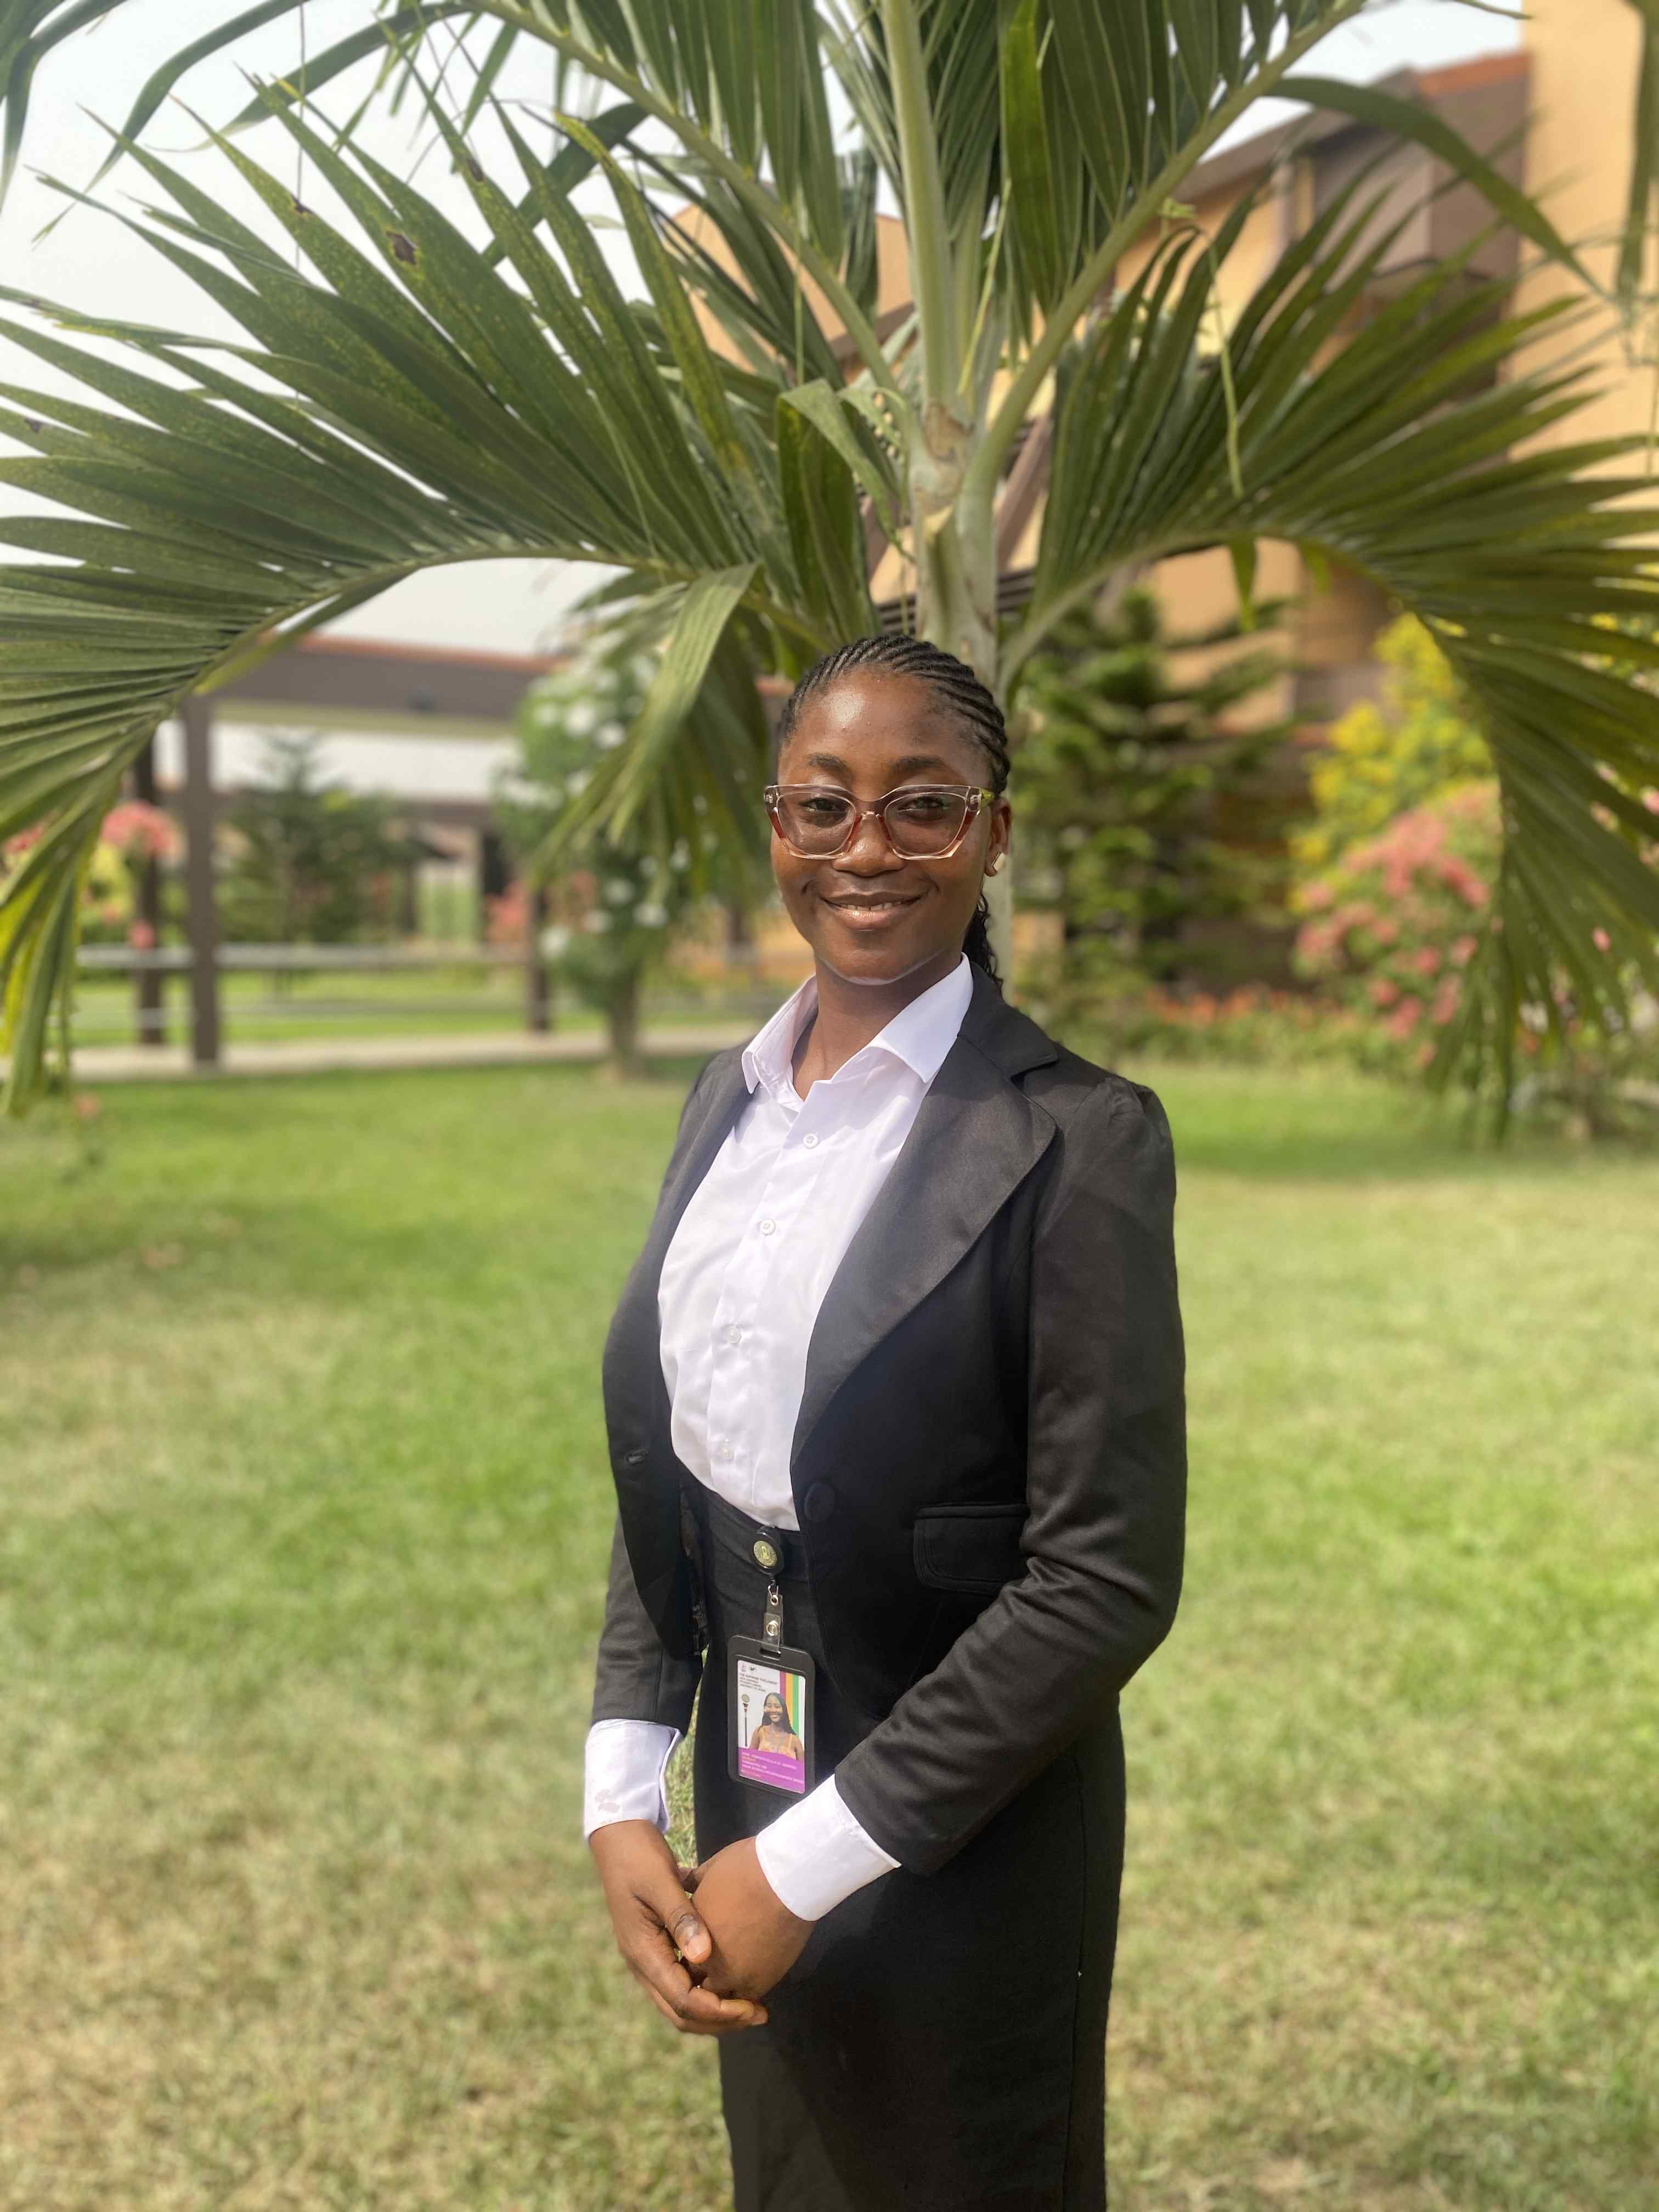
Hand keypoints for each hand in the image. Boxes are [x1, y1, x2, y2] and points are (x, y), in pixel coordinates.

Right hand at [589, 1820, 768, 2036]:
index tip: (753, 2007)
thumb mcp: (661, 1882)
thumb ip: (682, 1918)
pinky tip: (733, 1977)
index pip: (682, 2000)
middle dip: (720, 2020)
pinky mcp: (658, 1946)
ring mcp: (648, 1957)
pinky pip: (683, 1981)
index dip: (718, 2010)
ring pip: (681, 2001)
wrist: (619, 1839)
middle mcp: (643, 1963)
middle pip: (680, 2013)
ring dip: (715, 2008)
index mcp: (642, 1952)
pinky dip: (707, 1987)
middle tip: (759, 2014)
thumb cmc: (639, 1857)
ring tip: (751, 2004)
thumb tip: (704, 1958)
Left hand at [692, 1838, 813, 2002]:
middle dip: (706, 1978)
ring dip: (727, 1992)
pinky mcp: (759, 1983)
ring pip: (721, 2000)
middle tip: (721, 1968)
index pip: (680, 1961)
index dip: (690, 1957)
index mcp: (688, 1937)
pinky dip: (747, 1998)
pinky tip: (755, 1981)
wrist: (784, 1880)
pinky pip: (746, 2002)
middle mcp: (705, 1963)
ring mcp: (732, 1977)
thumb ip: (693, 1884)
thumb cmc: (744, 1869)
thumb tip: (685, 1879)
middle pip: (699, 1984)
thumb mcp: (709, 1871)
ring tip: (740, 1979)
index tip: (702, 1950)